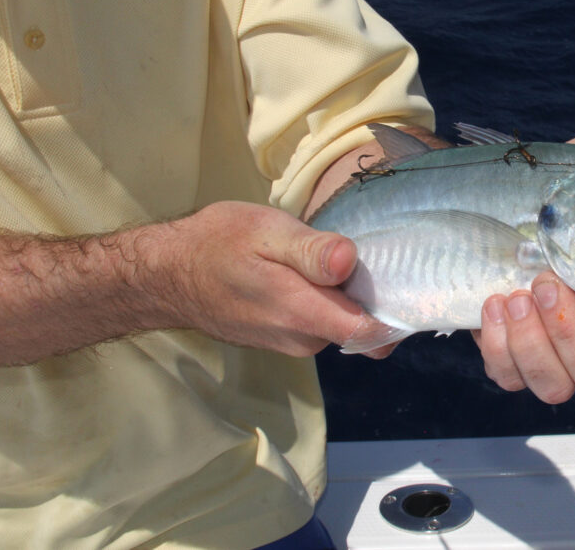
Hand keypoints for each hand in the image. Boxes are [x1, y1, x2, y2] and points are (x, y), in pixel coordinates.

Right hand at [155, 201, 394, 357]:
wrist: (165, 274)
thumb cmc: (215, 244)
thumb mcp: (265, 231)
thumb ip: (311, 250)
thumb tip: (350, 260)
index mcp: (303, 313)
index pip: (372, 332)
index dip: (398, 310)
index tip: (408, 279)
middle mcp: (302, 339)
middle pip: (362, 326)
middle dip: (372, 295)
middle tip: (371, 251)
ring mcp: (290, 342)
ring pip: (340, 323)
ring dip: (346, 296)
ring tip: (336, 256)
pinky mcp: (281, 338)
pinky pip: (320, 323)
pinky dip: (326, 300)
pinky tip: (313, 271)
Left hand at [472, 113, 574, 402]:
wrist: (480, 215)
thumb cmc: (545, 197)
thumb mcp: (574, 169)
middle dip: (573, 338)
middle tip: (545, 283)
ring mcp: (548, 349)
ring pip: (555, 385)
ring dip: (532, 342)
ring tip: (513, 291)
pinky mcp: (508, 356)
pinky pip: (509, 376)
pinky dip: (500, 346)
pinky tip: (492, 303)